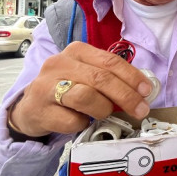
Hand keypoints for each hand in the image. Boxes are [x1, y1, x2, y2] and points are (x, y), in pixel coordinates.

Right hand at [8, 42, 156, 136]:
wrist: (30, 108)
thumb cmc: (66, 89)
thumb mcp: (85, 75)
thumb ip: (109, 77)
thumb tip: (142, 90)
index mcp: (76, 51)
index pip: (110, 61)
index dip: (132, 76)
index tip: (147, 91)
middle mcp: (60, 64)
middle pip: (101, 78)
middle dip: (126, 96)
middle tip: (140, 110)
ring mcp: (47, 86)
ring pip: (86, 96)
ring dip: (103, 109)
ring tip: (103, 114)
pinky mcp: (40, 110)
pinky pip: (72, 120)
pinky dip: (83, 124)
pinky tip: (80, 121)